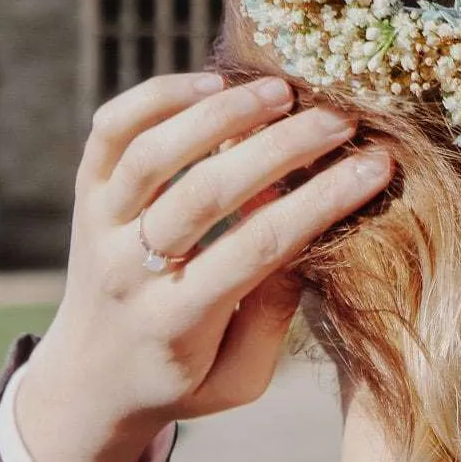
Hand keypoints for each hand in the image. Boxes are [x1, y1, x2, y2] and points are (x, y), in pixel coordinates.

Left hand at [13, 73, 391, 461]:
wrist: (86, 380)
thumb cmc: (181, 378)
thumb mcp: (239, 378)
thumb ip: (273, 315)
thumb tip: (309, 232)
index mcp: (173, 322)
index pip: (256, 247)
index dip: (320, 201)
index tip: (375, 166)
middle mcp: (127, 269)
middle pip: (206, 192)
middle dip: (281, 148)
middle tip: (340, 120)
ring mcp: (98, 224)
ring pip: (153, 153)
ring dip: (222, 113)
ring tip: (282, 91)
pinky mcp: (85, 191)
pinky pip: (111, 128)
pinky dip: (158, 96)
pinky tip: (214, 82)